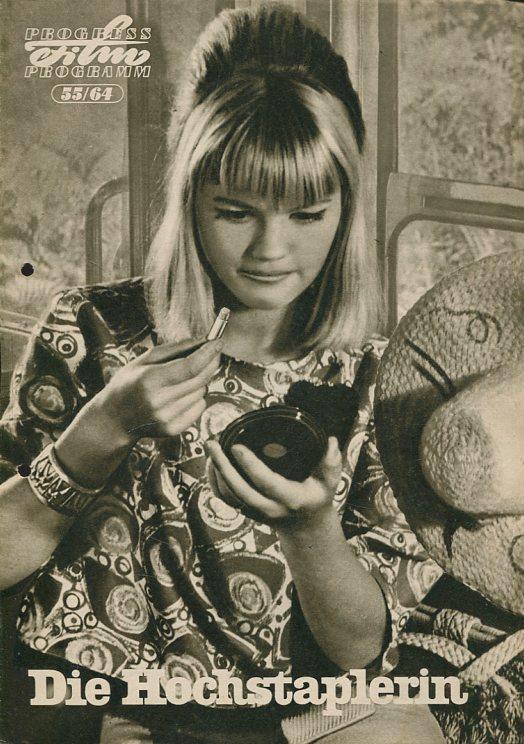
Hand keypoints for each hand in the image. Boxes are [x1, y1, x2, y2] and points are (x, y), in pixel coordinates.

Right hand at [95, 338, 222, 443]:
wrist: (115, 419)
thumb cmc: (129, 384)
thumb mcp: (144, 360)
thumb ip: (174, 349)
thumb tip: (202, 341)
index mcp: (150, 380)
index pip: (190, 366)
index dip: (208, 353)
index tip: (218, 342)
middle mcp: (160, 401)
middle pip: (200, 379)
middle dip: (210, 363)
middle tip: (212, 353)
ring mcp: (167, 417)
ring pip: (202, 392)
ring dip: (200, 381)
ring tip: (182, 379)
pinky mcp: (174, 429)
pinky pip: (200, 407)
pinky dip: (196, 397)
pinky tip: (180, 395)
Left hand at [205, 437, 341, 525]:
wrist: (305, 527)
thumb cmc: (316, 498)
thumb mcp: (329, 483)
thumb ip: (330, 464)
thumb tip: (330, 441)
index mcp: (290, 499)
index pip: (266, 482)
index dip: (250, 465)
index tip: (237, 446)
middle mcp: (269, 508)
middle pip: (239, 490)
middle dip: (223, 466)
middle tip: (213, 443)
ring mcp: (254, 512)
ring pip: (228, 495)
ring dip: (216, 472)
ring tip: (211, 447)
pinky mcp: (245, 511)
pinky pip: (224, 498)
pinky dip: (214, 481)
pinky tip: (211, 462)